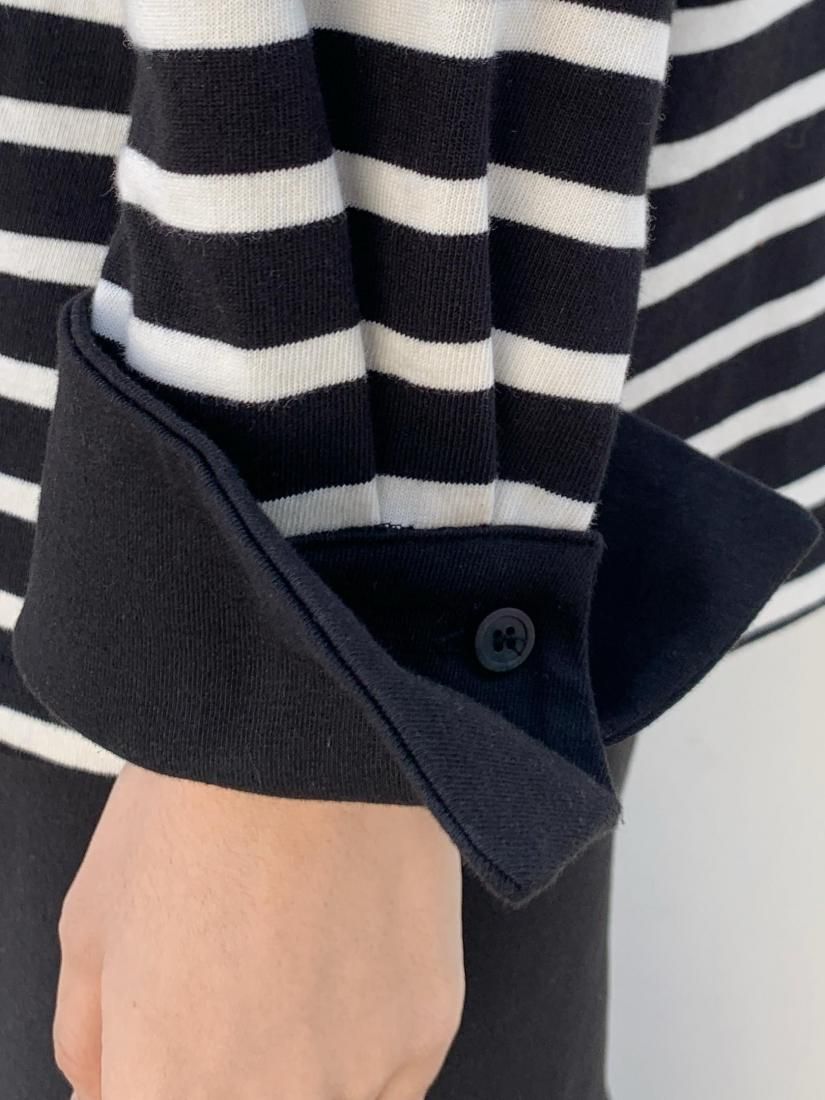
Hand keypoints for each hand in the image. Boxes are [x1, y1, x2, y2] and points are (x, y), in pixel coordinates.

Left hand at [54, 763, 463, 1098]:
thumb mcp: (91, 921)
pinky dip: (360, 1042)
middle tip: (230, 993)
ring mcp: (363, 1078)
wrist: (312, 723)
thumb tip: (105, 1083)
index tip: (169, 1043)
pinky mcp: (428, 1031)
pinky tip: (344, 959)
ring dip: (299, 1066)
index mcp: (171, 1091)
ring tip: (289, 969)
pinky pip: (389, 1078)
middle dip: (226, 1069)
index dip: (157, 1077)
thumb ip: (90, 1040)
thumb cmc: (196, 805)